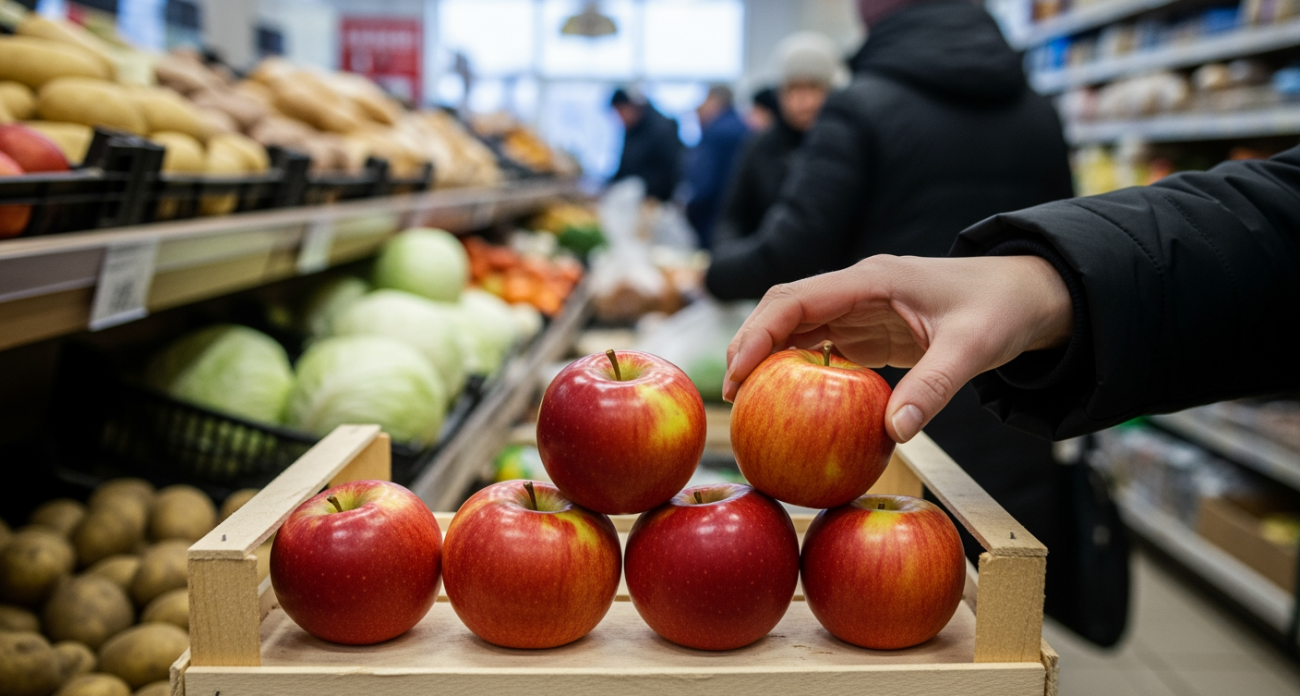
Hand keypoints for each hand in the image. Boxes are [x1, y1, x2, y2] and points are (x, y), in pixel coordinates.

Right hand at [723, 255, 1073, 442]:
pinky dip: (798, 371)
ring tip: (749, 402)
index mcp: (872, 280)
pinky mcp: (870, 330)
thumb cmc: (1002, 311)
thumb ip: (934, 387)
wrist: (1029, 296)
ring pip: (797, 328)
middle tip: (733, 395)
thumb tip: (894, 433)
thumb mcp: (973, 348)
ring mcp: (861, 309)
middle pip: (784, 309)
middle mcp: (858, 289)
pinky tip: (787, 401)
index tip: (738, 373)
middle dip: (750, 346)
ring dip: (769, 359)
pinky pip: (821, 347)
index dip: (759, 332)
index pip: (796, 299)